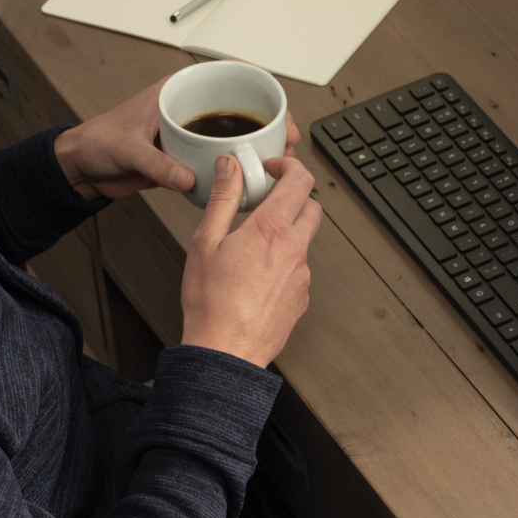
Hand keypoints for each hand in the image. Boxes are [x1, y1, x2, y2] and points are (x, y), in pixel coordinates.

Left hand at [52, 79, 297, 200]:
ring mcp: (190, 134)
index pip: (220, 71)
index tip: (272, 90)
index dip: (251, 77)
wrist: (82, 169)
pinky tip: (251, 177)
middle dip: (266, 117)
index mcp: (174, 91)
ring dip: (256, 144)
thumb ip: (156, 164)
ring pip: (233, 133)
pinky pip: (220, 158)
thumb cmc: (96, 142)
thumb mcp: (126, 149)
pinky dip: (238, 166)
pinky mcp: (187, 158)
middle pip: (237, 104)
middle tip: (284, 134)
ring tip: (275, 157)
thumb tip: (186, 176)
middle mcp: (187, 109)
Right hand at [179, 152, 322, 366]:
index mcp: (271, 230)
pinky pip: (299, 269)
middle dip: (294, 197)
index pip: (300, 180)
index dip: (289, 165)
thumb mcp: (205, 241)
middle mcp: (295, 250)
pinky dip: (284, 262)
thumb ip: (222, 198)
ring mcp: (302, 275)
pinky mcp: (302, 297)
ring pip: (305, 240)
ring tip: (253, 244)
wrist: (226, 352)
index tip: (274, 168)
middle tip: (267, 201)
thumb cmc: (211, 303)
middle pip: (312, 207)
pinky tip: (257, 275)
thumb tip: (230, 167)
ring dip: (287, 232)